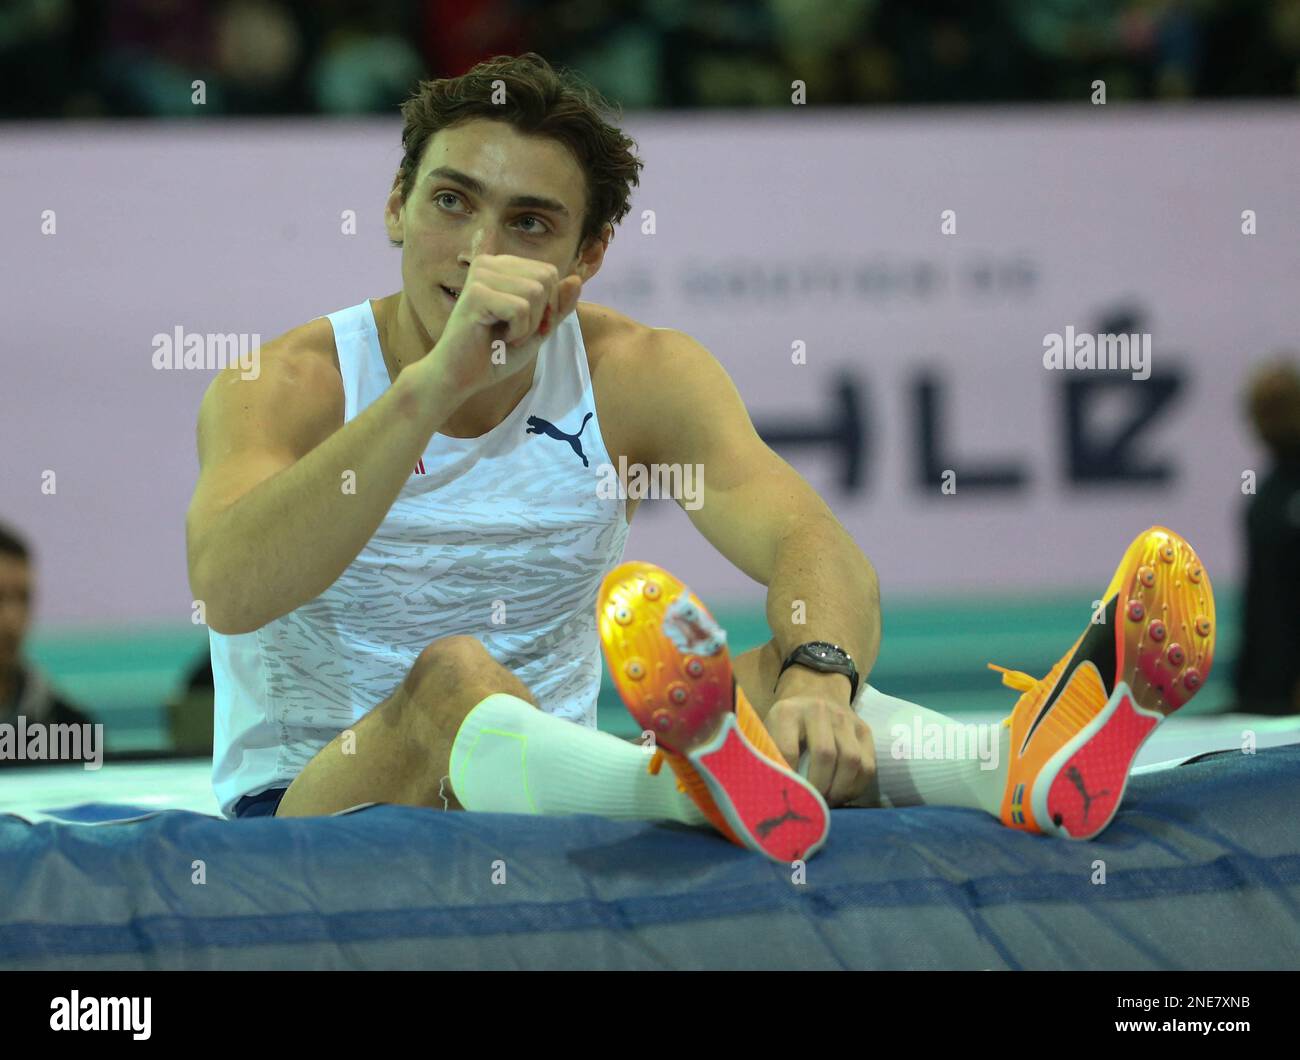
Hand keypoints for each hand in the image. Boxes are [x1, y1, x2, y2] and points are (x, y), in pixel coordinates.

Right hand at [430, 254, 582, 400]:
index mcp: (503, 266)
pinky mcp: (476, 293)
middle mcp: (490, 263)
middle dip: (539, 313)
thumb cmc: (495, 353)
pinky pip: (520, 309)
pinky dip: (516, 331)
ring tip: (504, 334)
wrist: (461, 376)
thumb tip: (578, 279)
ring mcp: (481, 275)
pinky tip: (496, 336)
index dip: (548, 306)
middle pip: (546, 278)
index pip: (549, 272)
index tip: (523, 325)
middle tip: (513, 331)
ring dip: (527, 325)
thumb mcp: (537, 328)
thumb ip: (558, 305)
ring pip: (536, 292)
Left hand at [765, 695, 877, 806]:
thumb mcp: (769, 732)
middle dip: (819, 787)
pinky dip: (856, 787)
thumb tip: (772, 795)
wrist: (814, 693)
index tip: (789, 796)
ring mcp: (845, 718)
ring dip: (840, 789)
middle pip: (825, 754)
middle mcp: (818, 710)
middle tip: (813, 804)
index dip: (789, 778)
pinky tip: (843, 794)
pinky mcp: (864, 730)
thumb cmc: (786, 725)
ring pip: (851, 760)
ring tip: (828, 801)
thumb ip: (769, 757)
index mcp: (787, 712)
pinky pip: (868, 765)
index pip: (787, 749)